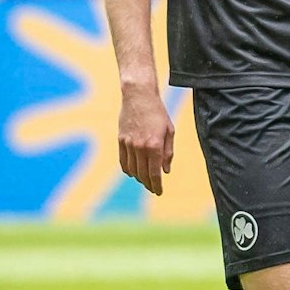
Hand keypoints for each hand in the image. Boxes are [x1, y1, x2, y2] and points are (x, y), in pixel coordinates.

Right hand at [118, 81, 173, 195]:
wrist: (138, 97)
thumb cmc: (158, 113)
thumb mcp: (169, 131)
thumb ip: (168, 152)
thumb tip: (165, 171)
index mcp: (155, 145)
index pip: (154, 173)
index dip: (157, 185)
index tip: (159, 192)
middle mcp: (140, 147)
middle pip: (142, 174)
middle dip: (148, 184)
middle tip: (153, 188)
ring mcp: (128, 144)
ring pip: (132, 169)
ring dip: (138, 178)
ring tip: (145, 181)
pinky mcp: (120, 140)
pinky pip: (123, 161)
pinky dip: (128, 169)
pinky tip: (133, 173)